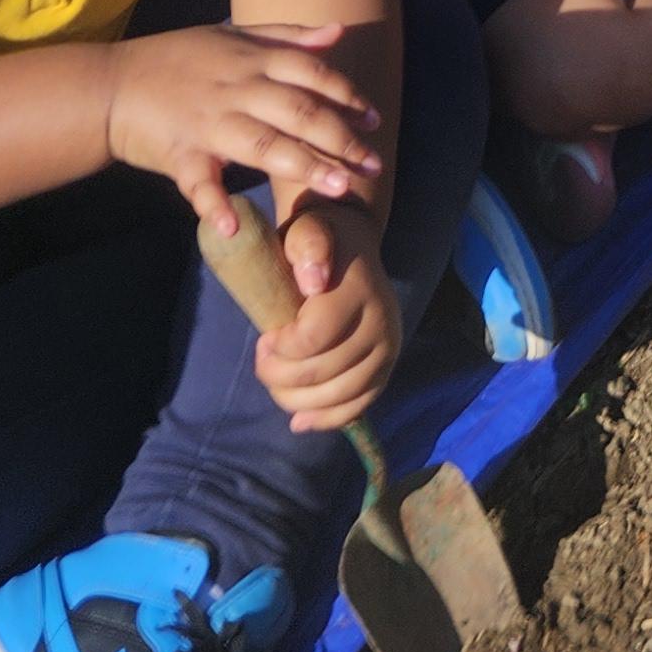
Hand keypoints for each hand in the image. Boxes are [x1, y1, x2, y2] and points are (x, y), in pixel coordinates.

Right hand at [108, 22, 384, 232]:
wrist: (110, 84)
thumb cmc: (177, 59)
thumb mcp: (233, 35)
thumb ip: (287, 36)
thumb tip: (338, 31)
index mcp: (253, 60)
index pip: (311, 74)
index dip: (346, 96)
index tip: (373, 119)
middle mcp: (238, 89)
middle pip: (299, 112)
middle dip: (340, 138)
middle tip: (373, 164)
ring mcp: (209, 123)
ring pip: (265, 144)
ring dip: (304, 165)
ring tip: (338, 186)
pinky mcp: (181, 154)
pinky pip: (199, 182)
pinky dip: (214, 204)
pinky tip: (234, 224)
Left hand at [258, 208, 400, 430]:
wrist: (351, 249)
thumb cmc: (317, 243)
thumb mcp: (306, 231)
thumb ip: (307, 245)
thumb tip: (313, 283)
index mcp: (358, 290)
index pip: (313, 339)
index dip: (279, 350)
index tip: (264, 340)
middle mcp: (381, 321)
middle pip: (323, 373)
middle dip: (280, 377)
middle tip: (263, 361)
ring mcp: (388, 348)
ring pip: (339, 396)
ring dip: (297, 402)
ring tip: (277, 385)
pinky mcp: (386, 368)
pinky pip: (358, 407)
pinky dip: (327, 419)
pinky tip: (300, 421)